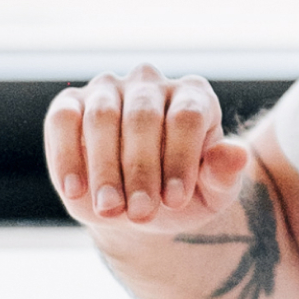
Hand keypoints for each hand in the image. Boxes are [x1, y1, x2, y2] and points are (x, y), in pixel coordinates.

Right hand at [47, 63, 254, 230]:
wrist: (138, 206)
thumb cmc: (181, 193)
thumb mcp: (211, 194)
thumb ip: (224, 175)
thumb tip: (235, 155)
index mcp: (193, 96)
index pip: (186, 116)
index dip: (180, 159)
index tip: (175, 201)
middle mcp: (151, 84)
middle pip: (143, 116)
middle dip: (141, 169)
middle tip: (141, 213)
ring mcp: (109, 89)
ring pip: (102, 115)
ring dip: (105, 167)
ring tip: (110, 209)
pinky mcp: (71, 104)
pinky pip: (63, 118)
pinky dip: (66, 154)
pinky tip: (74, 190)